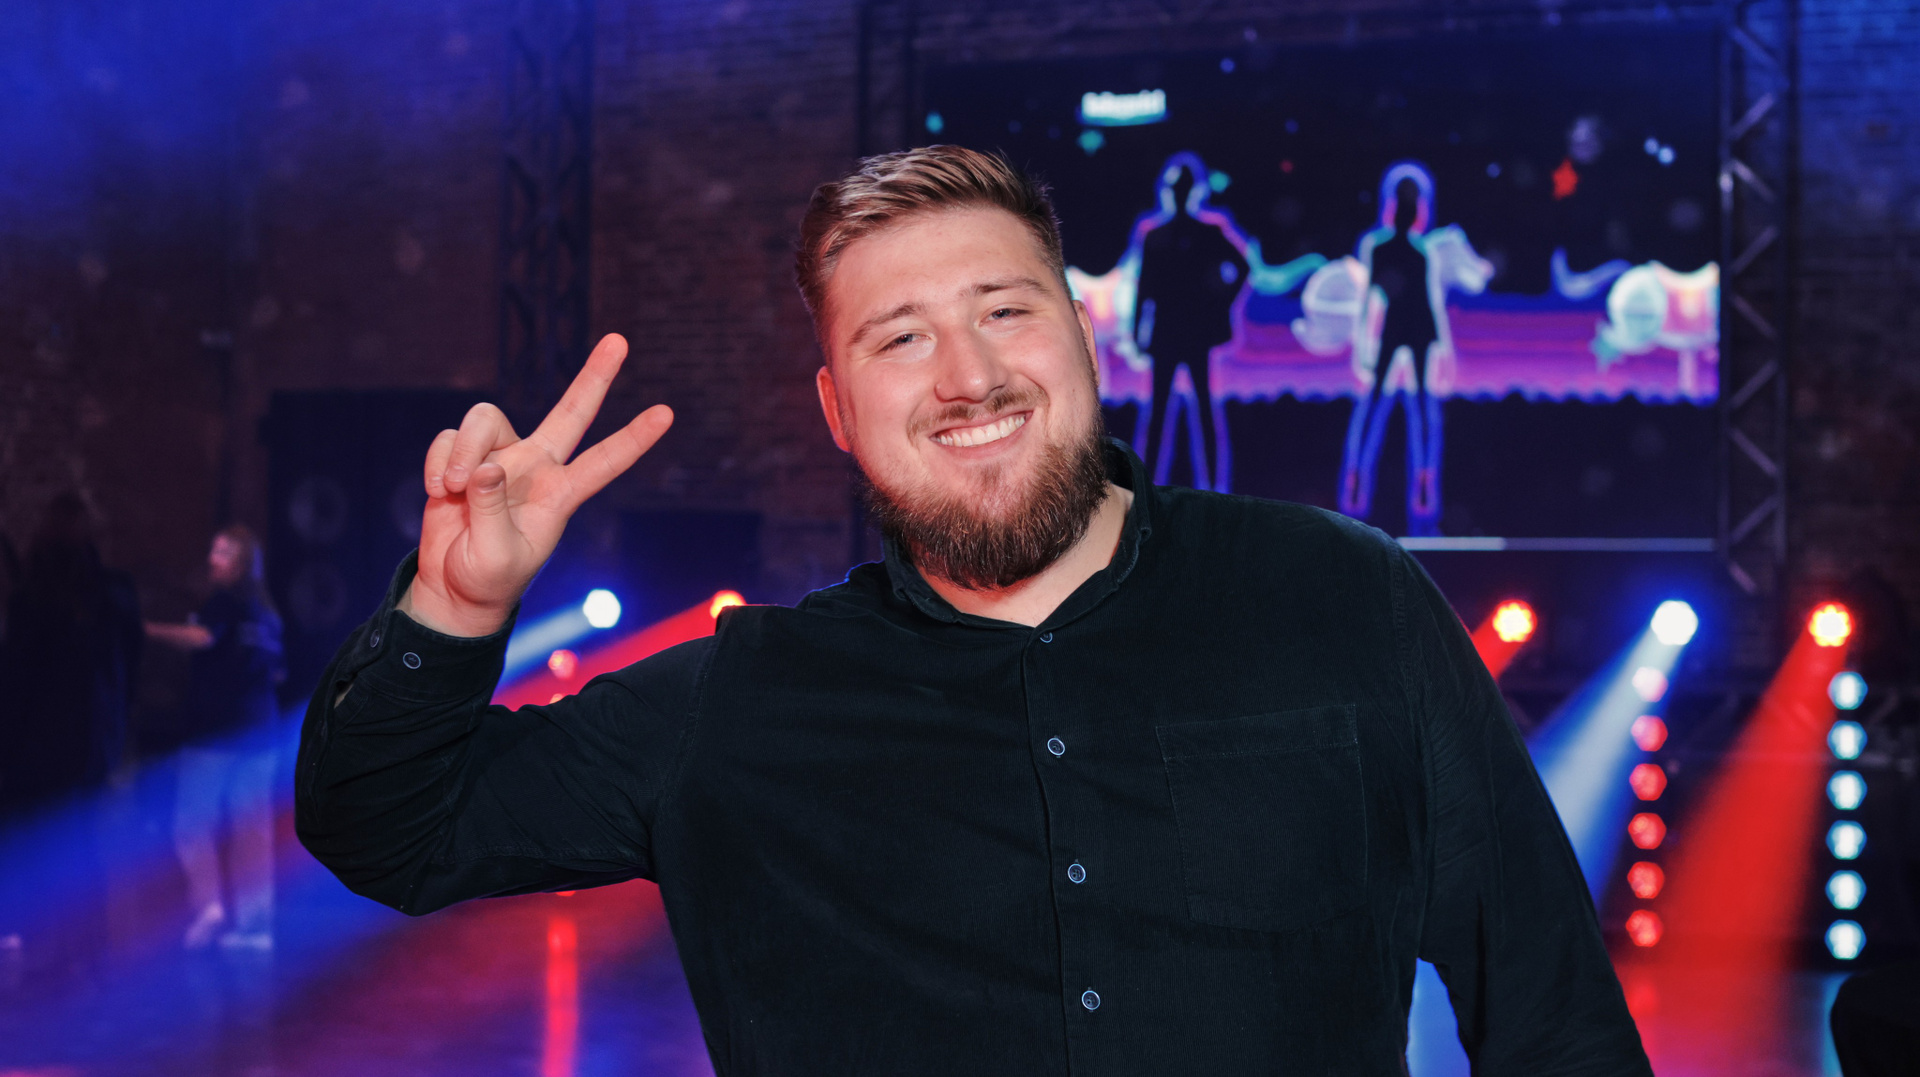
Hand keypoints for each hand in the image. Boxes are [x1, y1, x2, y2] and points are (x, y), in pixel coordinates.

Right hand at [405, 334, 672, 636]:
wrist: (452, 588)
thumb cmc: (486, 578)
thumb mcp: (495, 555)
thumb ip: (492, 510)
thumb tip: (488, 466)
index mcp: (560, 495)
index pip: (605, 462)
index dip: (634, 439)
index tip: (667, 414)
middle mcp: (536, 468)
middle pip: (570, 412)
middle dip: (594, 376)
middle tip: (621, 340)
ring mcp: (501, 458)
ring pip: (486, 419)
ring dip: (464, 448)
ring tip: (451, 487)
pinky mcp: (463, 457)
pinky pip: (448, 439)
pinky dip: (436, 462)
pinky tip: (437, 491)